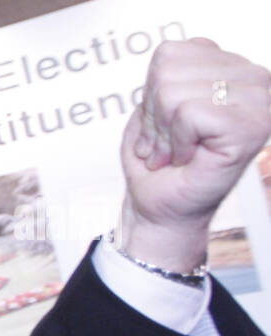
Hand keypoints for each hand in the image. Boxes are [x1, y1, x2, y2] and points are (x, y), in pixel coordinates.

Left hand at [119, 39, 270, 270]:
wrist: (161, 207)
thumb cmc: (159, 163)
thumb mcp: (155, 105)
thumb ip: (167, 74)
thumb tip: (170, 57)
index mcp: (230, 66)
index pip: (170, 54)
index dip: (151, 94)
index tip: (161, 125)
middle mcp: (253, 78)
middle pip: (168, 71)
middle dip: (154, 116)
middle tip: (165, 144)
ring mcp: (258, 101)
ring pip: (173, 92)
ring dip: (163, 132)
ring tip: (174, 151)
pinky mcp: (251, 126)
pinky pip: (187, 113)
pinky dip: (175, 141)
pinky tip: (187, 157)